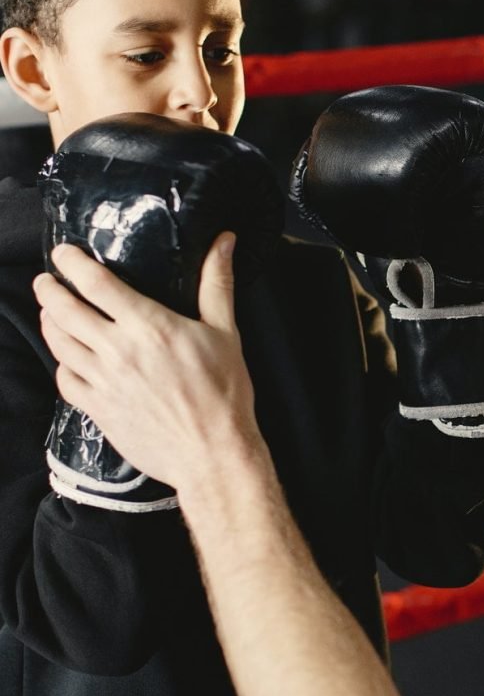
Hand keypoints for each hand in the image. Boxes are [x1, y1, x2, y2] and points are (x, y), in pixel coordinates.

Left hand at [33, 234, 264, 495]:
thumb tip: (223, 242)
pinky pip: (65, 379)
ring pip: (59, 343)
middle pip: (64, 310)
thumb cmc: (225, 393)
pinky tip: (69, 357)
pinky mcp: (97, 408)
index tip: (63, 254)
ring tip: (51, 312)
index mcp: (148, 326)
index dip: (72, 263)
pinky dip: (61, 362)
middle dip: (49, 289)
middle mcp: (118, 350)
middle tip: (46, 280)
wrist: (213, 453)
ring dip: (49, 321)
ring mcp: (103, 381)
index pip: (96, 284)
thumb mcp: (226, 332)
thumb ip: (217, 283)